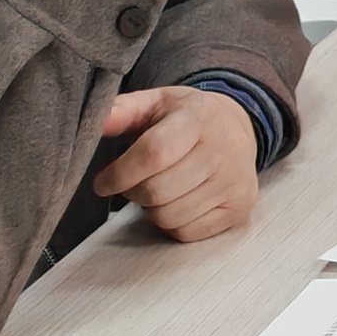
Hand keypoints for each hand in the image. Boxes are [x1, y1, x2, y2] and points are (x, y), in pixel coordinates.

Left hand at [93, 85, 258, 241]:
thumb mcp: (156, 103)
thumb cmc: (188, 118)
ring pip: (169, 216)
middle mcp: (224, 151)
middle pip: (157, 191)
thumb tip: (97, 120)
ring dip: (151, 209)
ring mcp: (234, 183)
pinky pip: (186, 232)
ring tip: (158, 189)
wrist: (237, 127)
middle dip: (132, 192)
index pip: (154, 153)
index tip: (102, 182)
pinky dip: (171, 223)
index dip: (120, 173)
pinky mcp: (239, 209)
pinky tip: (177, 201)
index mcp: (199, 118)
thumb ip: (123, 110)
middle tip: (132, 183)